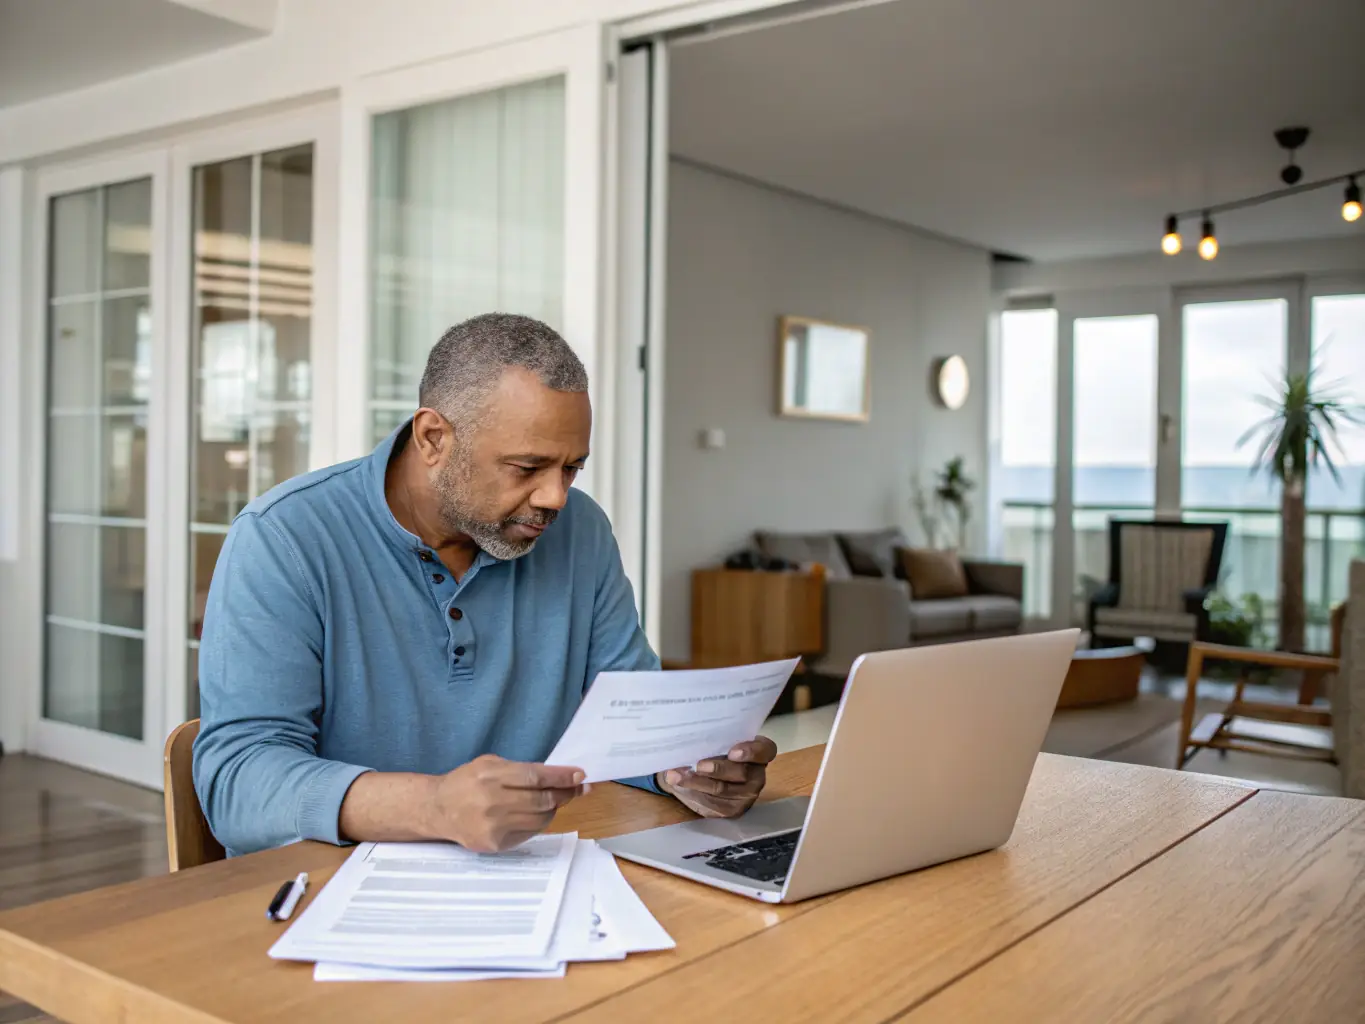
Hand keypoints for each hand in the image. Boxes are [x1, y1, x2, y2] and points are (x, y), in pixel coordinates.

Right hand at [425, 754, 586, 851]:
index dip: (561, 777)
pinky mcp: (495, 844)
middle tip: (578, 788)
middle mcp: (492, 802)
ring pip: (540, 819)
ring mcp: (494, 826)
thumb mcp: (488, 764)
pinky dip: (538, 823)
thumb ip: (519, 769)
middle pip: (542, 800)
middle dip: (566, 793)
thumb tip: (556, 776)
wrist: (438, 810)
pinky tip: (536, 814)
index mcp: (490, 776)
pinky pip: (529, 834)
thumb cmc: (466, 782)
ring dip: (554, 808)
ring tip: (556, 800)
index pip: (535, 777)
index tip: (580, 775)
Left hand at [657, 736, 776, 818]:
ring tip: (676, 775)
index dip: (751, 752)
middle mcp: (757, 775)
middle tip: (698, 765)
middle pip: (742, 773)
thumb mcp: (718, 740)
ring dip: (696, 782)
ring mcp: (746, 796)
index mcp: (760, 753)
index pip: (765, 751)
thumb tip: (694, 735)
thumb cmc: (714, 749)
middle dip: (718, 769)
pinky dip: (692, 793)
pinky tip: (678, 785)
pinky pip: (711, 803)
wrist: (703, 773)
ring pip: (722, 789)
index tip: (732, 752)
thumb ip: (715, 738)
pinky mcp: (730, 810)